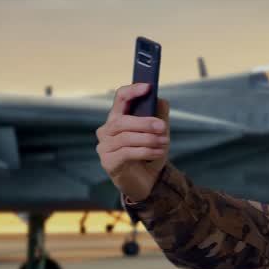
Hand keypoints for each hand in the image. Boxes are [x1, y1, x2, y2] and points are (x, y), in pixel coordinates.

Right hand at [97, 83, 169, 201]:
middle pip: (122, 120)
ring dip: (148, 139)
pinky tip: (159, 152)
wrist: (147, 181)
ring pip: (125, 137)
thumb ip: (159, 116)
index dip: (132, 91)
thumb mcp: (158, 134)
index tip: (147, 87)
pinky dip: (146, 151)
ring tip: (164, 142)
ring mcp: (104, 147)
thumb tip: (161, 100)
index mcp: (118, 118)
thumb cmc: (149, 154)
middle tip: (163, 127)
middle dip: (144, 123)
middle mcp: (106, 130)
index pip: (120, 98)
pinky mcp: (108, 162)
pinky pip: (126, 153)